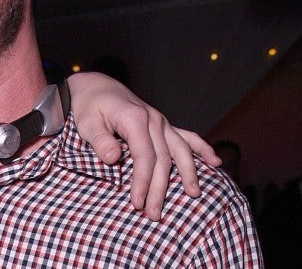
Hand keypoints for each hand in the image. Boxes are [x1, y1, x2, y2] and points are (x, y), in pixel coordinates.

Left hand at [67, 72, 220, 220]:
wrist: (94, 86)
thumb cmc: (88, 105)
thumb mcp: (86, 123)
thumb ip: (100, 141)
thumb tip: (113, 159)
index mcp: (135, 119)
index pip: (144, 157)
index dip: (143, 182)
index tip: (137, 203)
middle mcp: (153, 120)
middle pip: (163, 159)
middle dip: (160, 188)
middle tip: (154, 214)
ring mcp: (160, 121)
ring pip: (179, 150)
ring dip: (188, 173)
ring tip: (193, 194)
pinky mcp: (162, 123)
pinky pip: (186, 136)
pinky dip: (201, 148)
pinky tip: (215, 161)